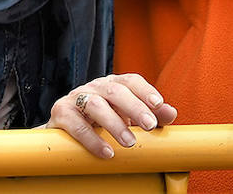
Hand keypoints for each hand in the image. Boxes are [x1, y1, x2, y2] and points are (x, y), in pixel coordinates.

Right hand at [45, 74, 177, 158]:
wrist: (63, 130)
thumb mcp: (126, 117)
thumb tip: (171, 114)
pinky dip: (92, 140)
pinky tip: (107, 152)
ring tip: (130, 142)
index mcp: (112, 84)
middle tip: (150, 126)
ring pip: (96, 105)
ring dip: (115, 124)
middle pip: (116, 91)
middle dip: (135, 108)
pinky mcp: (61, 113)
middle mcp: (95, 87)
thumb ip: (150, 115)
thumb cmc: (100, 121)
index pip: (131, 80)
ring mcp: (76, 98)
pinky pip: (76, 125)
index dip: (145, 91)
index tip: (158, 105)